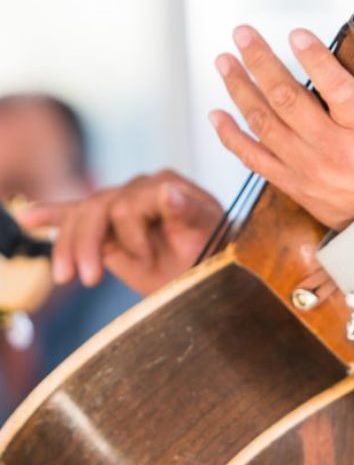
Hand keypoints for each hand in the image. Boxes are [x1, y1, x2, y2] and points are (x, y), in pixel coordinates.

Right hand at [18, 171, 222, 294]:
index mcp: (167, 185)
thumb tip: (167, 192)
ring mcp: (120, 204)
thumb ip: (187, 211)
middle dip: (90, 244)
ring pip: (83, 216)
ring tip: (67, 276)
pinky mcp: (107, 224)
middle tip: (90, 279)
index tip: (146, 260)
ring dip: (70, 246)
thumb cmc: (215, 248)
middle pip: (99, 208)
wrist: (211, 268)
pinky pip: (74, 213)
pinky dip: (51, 215)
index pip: (131, 202)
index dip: (133, 234)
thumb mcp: (208, 232)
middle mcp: (140, 189)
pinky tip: (26, 218)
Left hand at [209, 25, 353, 230]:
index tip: (295, 34)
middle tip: (242, 34)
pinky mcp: (293, 183)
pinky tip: (217, 114)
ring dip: (239, 88)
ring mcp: (308, 167)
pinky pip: (253, 158)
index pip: (335, 87)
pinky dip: (231, 136)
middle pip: (286, 100)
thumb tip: (349, 47)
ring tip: (225, 62)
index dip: (314, 58)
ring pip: (263, 123)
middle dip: (260, 61)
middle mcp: (332, 147)